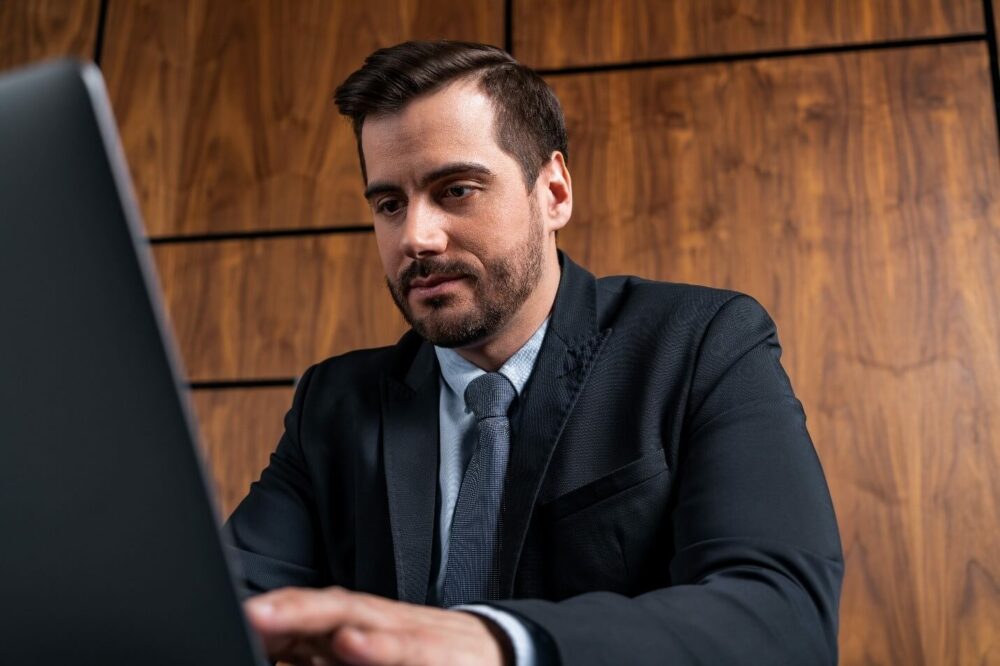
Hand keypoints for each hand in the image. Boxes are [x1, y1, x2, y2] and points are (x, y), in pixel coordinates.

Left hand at [244, 586, 509, 665]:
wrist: (497, 653)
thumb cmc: (428, 658)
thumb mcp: (376, 653)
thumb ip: (326, 656)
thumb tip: (283, 659)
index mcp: (359, 626)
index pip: (309, 613)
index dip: (273, 612)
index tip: (230, 614)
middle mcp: (376, 623)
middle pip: (326, 607)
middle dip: (285, 609)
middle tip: (248, 611)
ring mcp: (404, 634)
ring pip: (358, 618)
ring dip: (314, 616)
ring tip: (275, 617)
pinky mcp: (431, 653)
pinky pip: (403, 649)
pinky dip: (376, 646)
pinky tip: (351, 643)